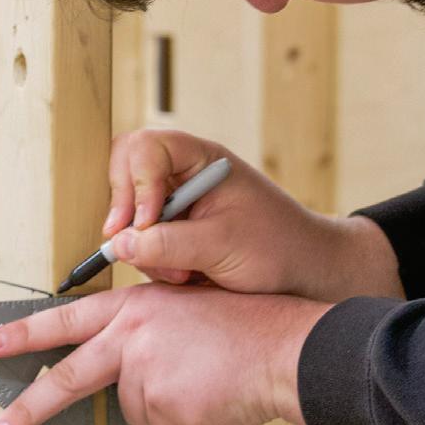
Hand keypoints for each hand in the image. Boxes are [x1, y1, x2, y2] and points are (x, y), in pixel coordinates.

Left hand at [0, 284, 331, 424]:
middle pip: (67, 379)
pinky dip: (181, 422)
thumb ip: (136, 341)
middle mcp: (129, 336)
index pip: (65, 321)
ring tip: (199, 380)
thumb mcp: (176, 316)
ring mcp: (144, 375)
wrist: (280, 348)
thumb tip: (109, 384)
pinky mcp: (162, 410)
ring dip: (161, 404)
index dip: (25, 333)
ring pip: (130, 408)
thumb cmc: (236, 329)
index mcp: (132, 307)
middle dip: (27, 410)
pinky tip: (206, 398)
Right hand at [103, 129, 402, 300]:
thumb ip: (169, 244)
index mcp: (200, 159)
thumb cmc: (277, 248)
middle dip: (124, 208)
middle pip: (124, 168)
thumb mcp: (222, 246)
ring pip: (126, 211)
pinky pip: (138, 239)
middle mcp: (182, 173)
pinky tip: (183, 276)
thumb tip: (119, 244)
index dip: (136, 184)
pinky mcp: (171, 230)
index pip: (146, 149)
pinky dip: (151, 261)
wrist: (305, 273)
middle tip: (130, 244)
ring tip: (182, 273)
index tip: (145, 223)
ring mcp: (174, 201)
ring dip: (143, 246)